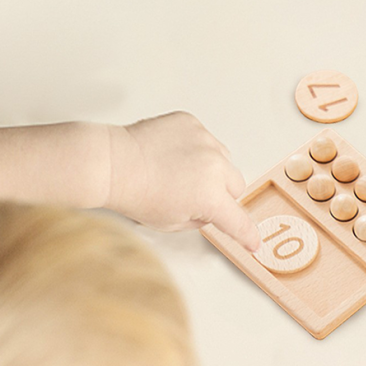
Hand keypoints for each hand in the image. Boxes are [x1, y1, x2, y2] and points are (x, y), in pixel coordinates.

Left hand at [106, 112, 259, 250]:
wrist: (112, 163)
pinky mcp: (191, 123)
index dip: (246, 235)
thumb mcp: (170, 223)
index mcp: (210, 197)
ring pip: (224, 160)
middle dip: (223, 195)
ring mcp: (204, 140)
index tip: (253, 242)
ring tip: (180, 173)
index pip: (238, 221)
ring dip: (211, 169)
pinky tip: (172, 156)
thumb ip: (200, 219)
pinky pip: (205, 139)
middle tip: (197, 197)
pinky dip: (195, 149)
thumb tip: (210, 211)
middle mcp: (213, 166)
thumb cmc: (134, 193)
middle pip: (237, 186)